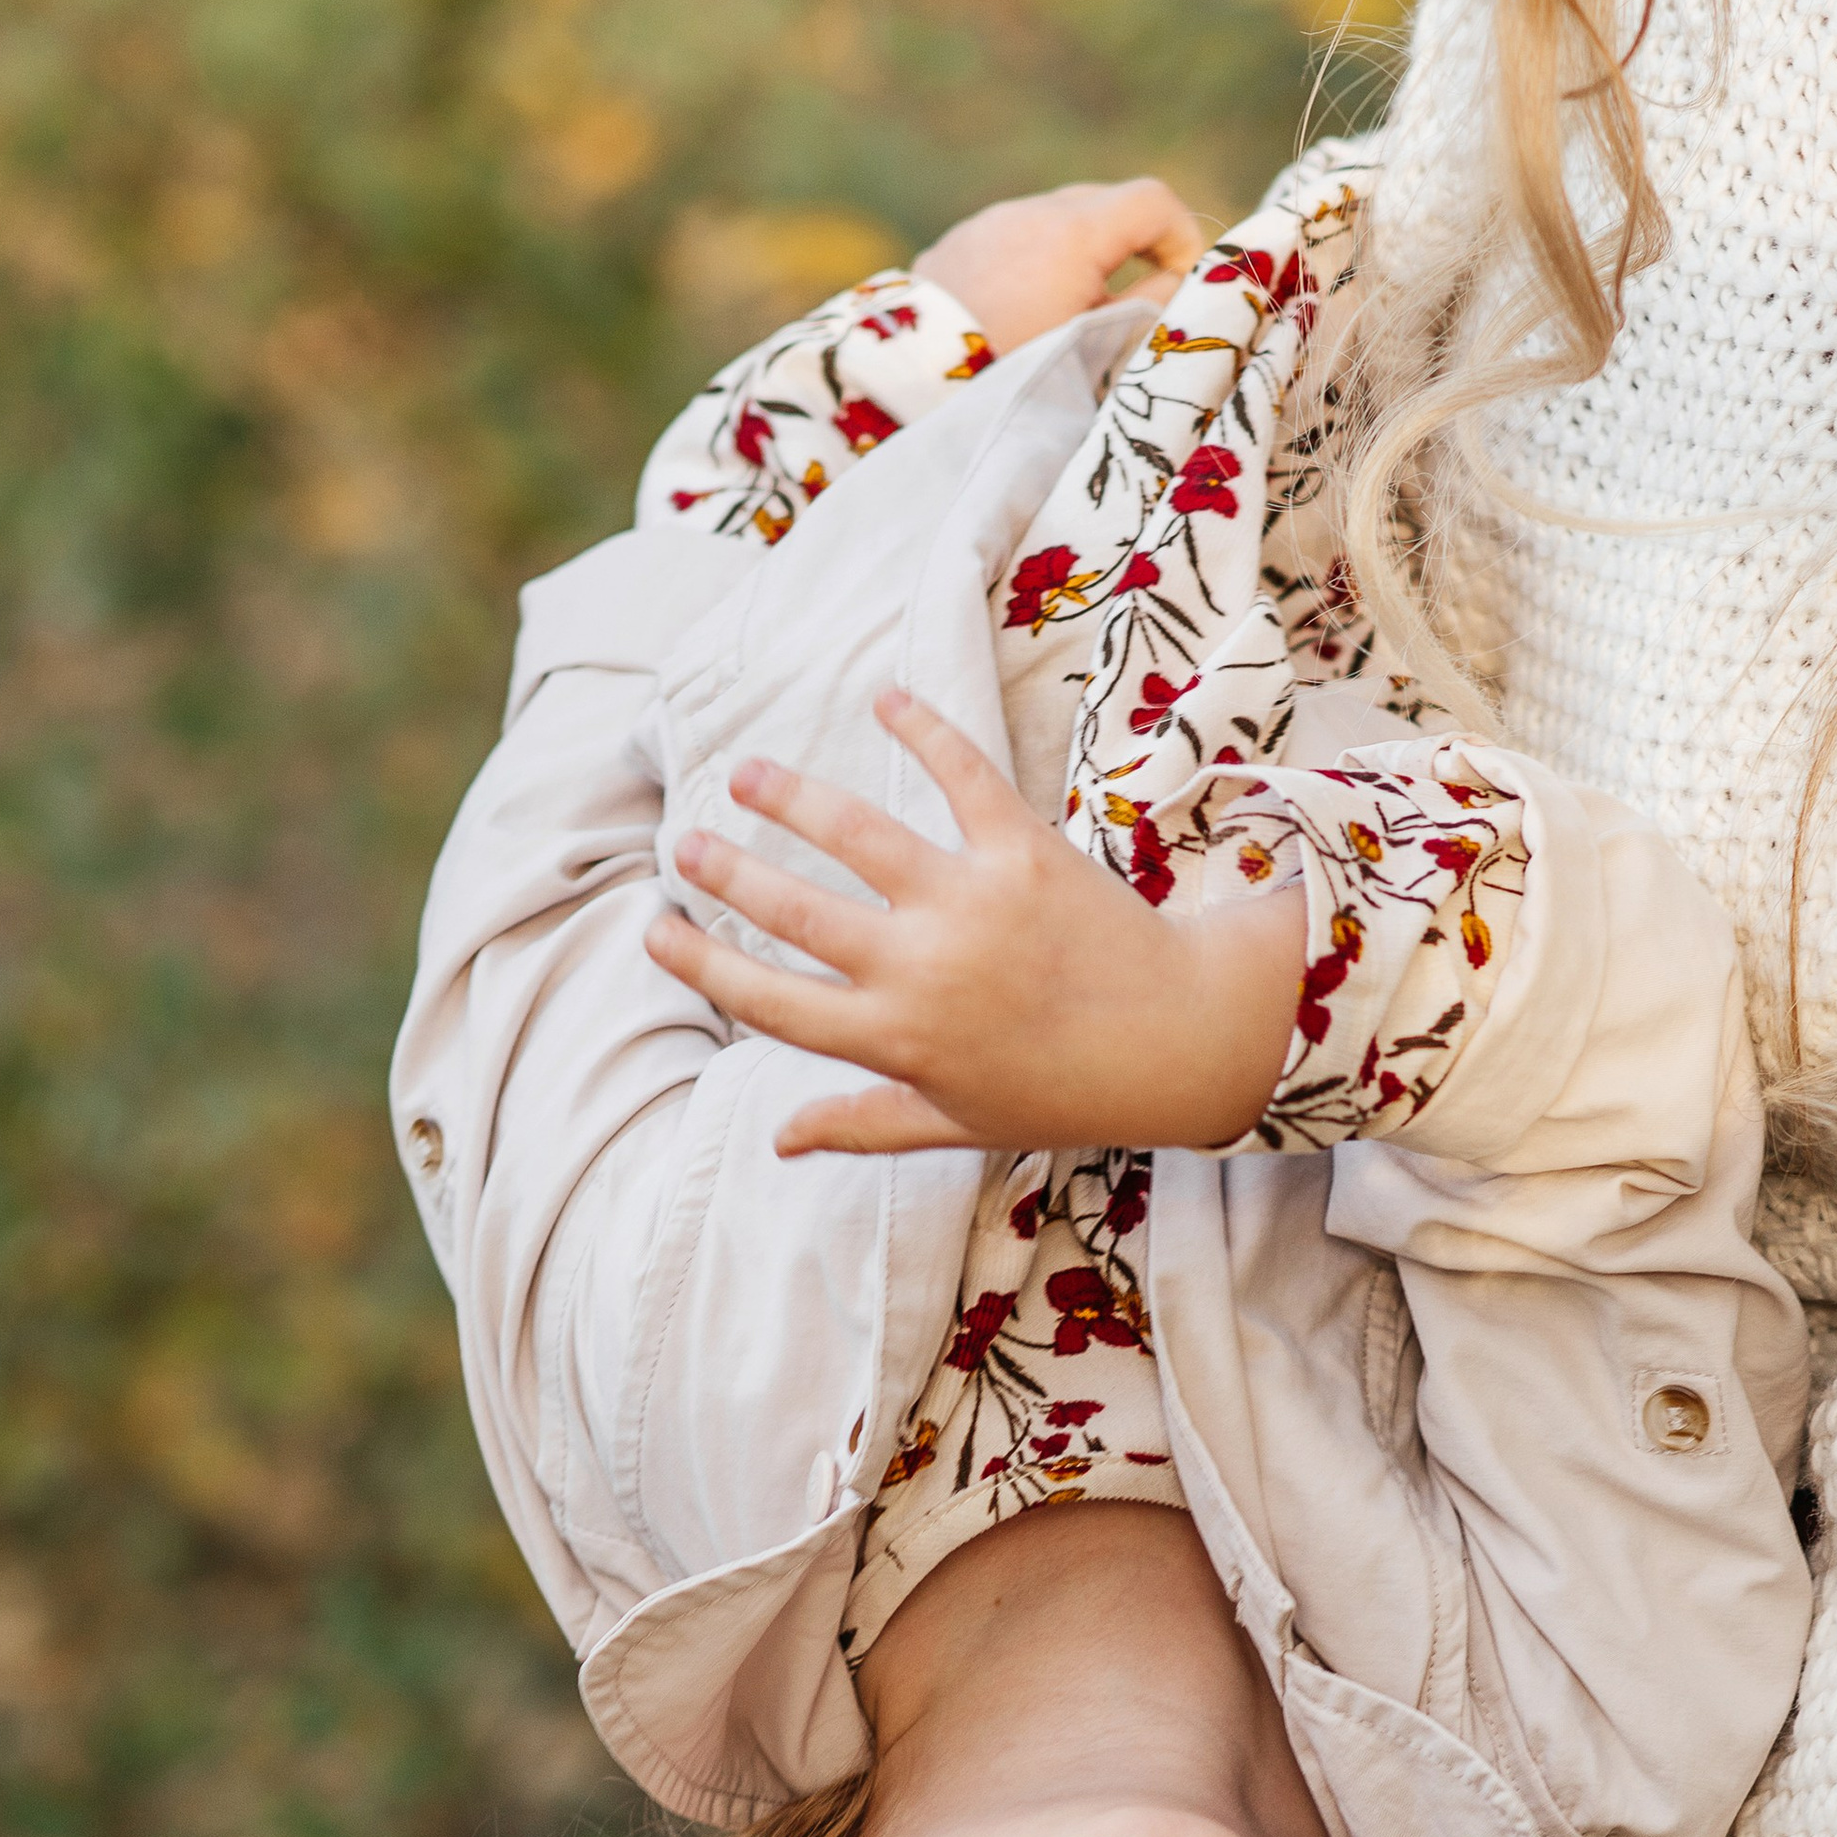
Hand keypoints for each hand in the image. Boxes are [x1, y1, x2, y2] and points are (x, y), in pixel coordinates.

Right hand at [647, 692, 1303, 1158]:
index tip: (660, 932)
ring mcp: (969, 905)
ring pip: (856, 835)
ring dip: (790, 798)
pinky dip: (923, 731)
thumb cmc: (1062, 1093)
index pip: (770, 1002)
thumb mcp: (956, 1122)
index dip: (705, 966)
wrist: (1177, 1043)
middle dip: (726, 875)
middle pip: (794, 912)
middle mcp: (919, 969)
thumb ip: (863, 1121)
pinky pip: (963, 775)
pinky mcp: (1023, 851)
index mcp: (895, 1040)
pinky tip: (884, 698)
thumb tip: (778, 1137)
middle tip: (684, 845)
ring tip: (744, 773)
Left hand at [915, 177, 1207, 354]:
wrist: (912, 389)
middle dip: (1133, 248)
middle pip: (1105, 205)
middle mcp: (1029, 212)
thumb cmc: (1017, 378)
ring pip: (1054, 223)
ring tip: (1072, 320)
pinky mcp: (953, 247)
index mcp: (1074, 233)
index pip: (1153, 202)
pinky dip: (1032, 268)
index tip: (1181, 287)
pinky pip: (1010, 242)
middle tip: (1136, 307)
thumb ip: (1149, 309)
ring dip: (1079, 259)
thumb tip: (1176, 281)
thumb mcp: (1098, 352)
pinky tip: (1020, 319)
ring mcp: (986, 225)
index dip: (1182, 239)